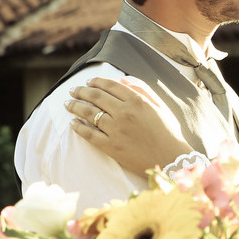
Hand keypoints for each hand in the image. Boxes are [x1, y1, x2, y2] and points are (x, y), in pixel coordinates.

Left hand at [66, 76, 191, 174]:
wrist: (170, 158)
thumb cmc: (168, 132)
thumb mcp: (159, 106)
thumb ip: (142, 89)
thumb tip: (122, 80)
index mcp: (137, 101)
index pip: (110, 85)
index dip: (96, 82)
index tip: (88, 82)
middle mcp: (124, 112)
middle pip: (96, 97)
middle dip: (81, 91)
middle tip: (72, 91)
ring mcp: (116, 130)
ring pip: (89, 113)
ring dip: (75, 106)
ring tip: (68, 104)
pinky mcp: (111, 146)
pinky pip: (89, 134)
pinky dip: (78, 128)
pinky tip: (73, 123)